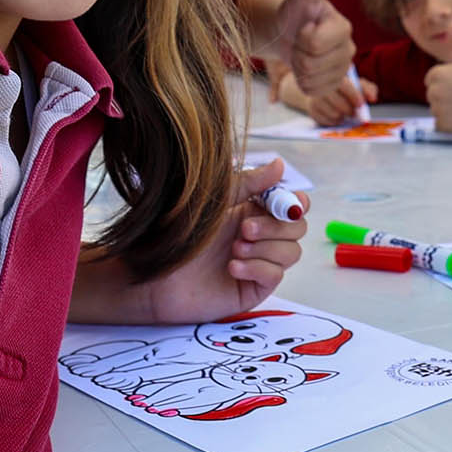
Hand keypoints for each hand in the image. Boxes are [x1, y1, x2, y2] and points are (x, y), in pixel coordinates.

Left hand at [133, 159, 307, 321]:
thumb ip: (250, 183)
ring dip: (266, 248)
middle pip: (297, 228)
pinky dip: (258, 268)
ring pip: (291, 252)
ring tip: (234, 249)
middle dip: (276, 227)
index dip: (294, 203)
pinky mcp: (253, 287)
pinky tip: (233, 267)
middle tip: (244, 229)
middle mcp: (259, 236)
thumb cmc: (178, 236)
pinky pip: (275, 275)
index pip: (293, 205)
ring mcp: (258, 262)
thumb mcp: (216, 201)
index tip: (278, 203)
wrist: (154, 276)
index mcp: (252, 210)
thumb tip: (280, 164)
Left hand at [273, 0, 356, 99]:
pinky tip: (304, 68)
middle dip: (297, 53)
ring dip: (298, 68)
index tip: (303, 26)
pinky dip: (303, 82)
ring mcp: (342, 69)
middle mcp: (349, 48)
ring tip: (301, 52)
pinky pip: (314, 91)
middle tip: (298, 40)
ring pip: (312, 79)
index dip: (301, 36)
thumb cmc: (295, 11)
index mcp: (343, 26)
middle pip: (311, 63)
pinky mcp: (333, 84)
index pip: (314, 42)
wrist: (286, 33)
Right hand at [303, 76, 374, 126]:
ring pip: (334, 114)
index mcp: (334, 76)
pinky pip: (327, 121)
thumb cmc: (344, 87)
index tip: (361, 104)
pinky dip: (335, 121)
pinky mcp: (311, 109)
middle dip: (350, 110)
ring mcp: (314, 98)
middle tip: (354, 112)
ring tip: (344, 112)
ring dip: (343, 116)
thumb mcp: (358, 84)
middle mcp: (322, 86)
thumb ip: (368, 89)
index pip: (344, 86)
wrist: (322, 90)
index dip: (354, 96)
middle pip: (339, 104)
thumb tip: (373, 98)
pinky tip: (336, 115)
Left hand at [423, 24, 451, 131]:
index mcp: (435, 74)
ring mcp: (437, 109)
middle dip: (446, 97)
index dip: (447, 84)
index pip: (432, 81)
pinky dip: (450, 124)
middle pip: (433, 96)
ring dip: (448, 111)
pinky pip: (440, 124)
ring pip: (437, 110)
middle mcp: (432, 91)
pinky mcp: (442, 124)